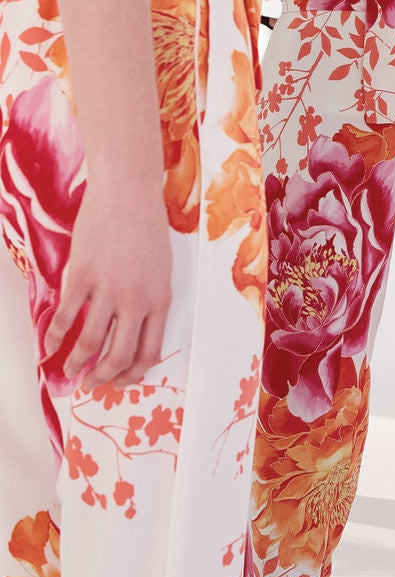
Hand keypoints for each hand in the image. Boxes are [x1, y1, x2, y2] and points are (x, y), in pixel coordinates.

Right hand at [44, 174, 172, 391]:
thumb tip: (131, 328)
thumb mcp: (161, 268)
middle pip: (119, 356)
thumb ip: (148, 299)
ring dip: (77, 363)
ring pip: (89, 342)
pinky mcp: (82, 276)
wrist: (128, 193)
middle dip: (104, 378)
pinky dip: (56, 336)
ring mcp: (108, 289)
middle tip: (92, 384)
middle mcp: (136, 300)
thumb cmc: (147, 226)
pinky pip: (65, 317)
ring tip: (69, 370)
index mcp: (160, 299)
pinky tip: (51, 345)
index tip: (120, 381)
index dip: (132, 375)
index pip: (149, 352)